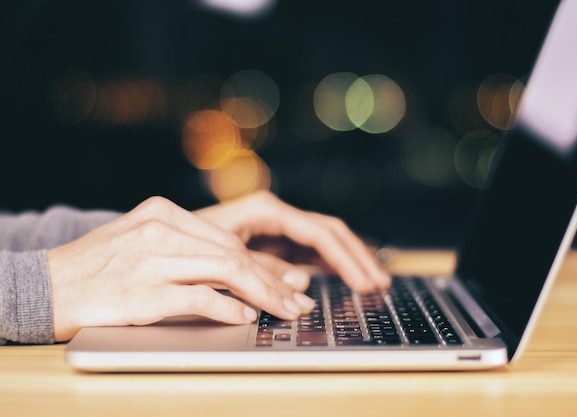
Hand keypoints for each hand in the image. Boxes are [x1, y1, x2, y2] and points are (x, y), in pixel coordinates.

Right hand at [47, 196, 315, 341]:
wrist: (44, 285)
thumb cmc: (98, 268)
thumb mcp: (143, 244)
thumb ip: (189, 252)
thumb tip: (240, 277)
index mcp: (163, 212)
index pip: (228, 241)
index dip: (264, 265)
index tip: (288, 284)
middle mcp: (160, 230)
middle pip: (233, 255)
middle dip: (273, 282)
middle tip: (296, 303)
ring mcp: (151, 259)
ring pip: (225, 272)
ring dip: (263, 295)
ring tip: (284, 312)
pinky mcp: (143, 290)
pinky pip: (199, 297)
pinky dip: (227, 309)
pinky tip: (245, 318)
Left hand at [194, 191, 390, 291]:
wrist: (162, 244)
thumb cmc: (185, 244)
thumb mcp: (223, 258)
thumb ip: (262, 270)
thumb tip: (300, 284)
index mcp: (266, 210)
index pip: (319, 232)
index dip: (346, 258)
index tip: (364, 281)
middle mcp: (275, 215)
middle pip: (330, 232)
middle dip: (357, 257)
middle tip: (380, 282)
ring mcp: (275, 228)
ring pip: (324, 241)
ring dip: (349, 260)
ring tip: (372, 282)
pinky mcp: (272, 243)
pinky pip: (310, 251)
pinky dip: (329, 265)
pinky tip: (346, 278)